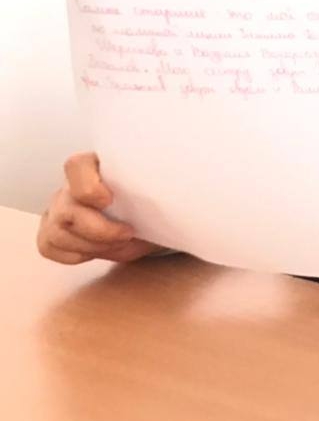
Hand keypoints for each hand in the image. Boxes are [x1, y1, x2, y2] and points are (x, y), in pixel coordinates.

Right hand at [36, 152, 158, 264]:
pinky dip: (75, 254)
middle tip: (128, 233)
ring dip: (90, 246)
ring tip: (119, 244)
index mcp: (95, 166)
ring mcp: (57, 209)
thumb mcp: (156, 190)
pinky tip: (97, 250)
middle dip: (98, 230)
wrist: (146, 215)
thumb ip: (154, 190)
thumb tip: (168, 200)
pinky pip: (49, 247)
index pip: (76, 166)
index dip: (88, 187)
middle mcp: (70, 186)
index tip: (110, 200)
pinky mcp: (51, 232)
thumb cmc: (150, 198)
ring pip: (56, 232)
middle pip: (65, 208)